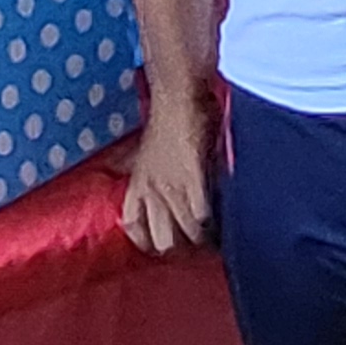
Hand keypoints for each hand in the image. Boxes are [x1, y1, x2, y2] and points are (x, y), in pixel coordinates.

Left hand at [120, 91, 218, 254]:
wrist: (178, 97)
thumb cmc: (165, 119)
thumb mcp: (142, 149)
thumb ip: (134, 166)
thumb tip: (120, 169)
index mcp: (137, 183)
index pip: (133, 224)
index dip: (145, 240)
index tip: (158, 246)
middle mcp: (151, 191)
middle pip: (162, 240)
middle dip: (181, 247)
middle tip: (195, 246)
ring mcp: (172, 188)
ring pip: (186, 233)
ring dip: (203, 239)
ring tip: (217, 239)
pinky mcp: (194, 181)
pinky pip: (202, 216)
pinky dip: (215, 223)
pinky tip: (225, 222)